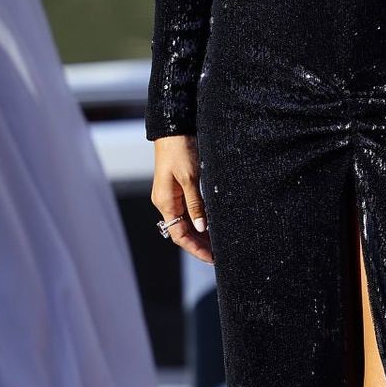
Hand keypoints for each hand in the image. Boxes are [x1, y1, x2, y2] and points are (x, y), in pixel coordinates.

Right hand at [152, 134, 212, 265]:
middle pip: (182, 231)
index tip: (212, 258)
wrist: (173, 128)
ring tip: (219, 244)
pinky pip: (188, 211)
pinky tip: (212, 225)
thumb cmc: (180, 150)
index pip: (178, 235)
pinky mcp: (178, 188)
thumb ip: (196, 204)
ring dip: (201, 234)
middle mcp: (166, 202)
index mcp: (165, 202)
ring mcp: (171, 196)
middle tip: (220, 254)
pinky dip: (200, 220)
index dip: (195, 248)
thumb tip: (201, 228)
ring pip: (186, 222)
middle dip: (199, 244)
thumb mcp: (190, 178)